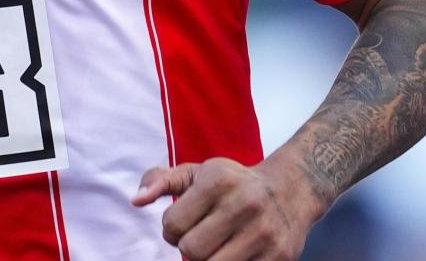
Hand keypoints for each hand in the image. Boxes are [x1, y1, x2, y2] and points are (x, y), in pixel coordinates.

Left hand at [130, 157, 320, 260]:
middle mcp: (244, 205)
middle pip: (192, 251)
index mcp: (218, 181)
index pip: (173, 224)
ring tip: (215, 246)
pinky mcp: (279, 257)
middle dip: (188, 247)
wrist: (291, 189)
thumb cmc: (233, 183)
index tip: (183, 223)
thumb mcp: (198, 172)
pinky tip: (234, 252)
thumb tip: (135, 201)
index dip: (171, 229)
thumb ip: (161, 181)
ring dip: (207, 260)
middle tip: (199, 237)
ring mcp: (264, 233)